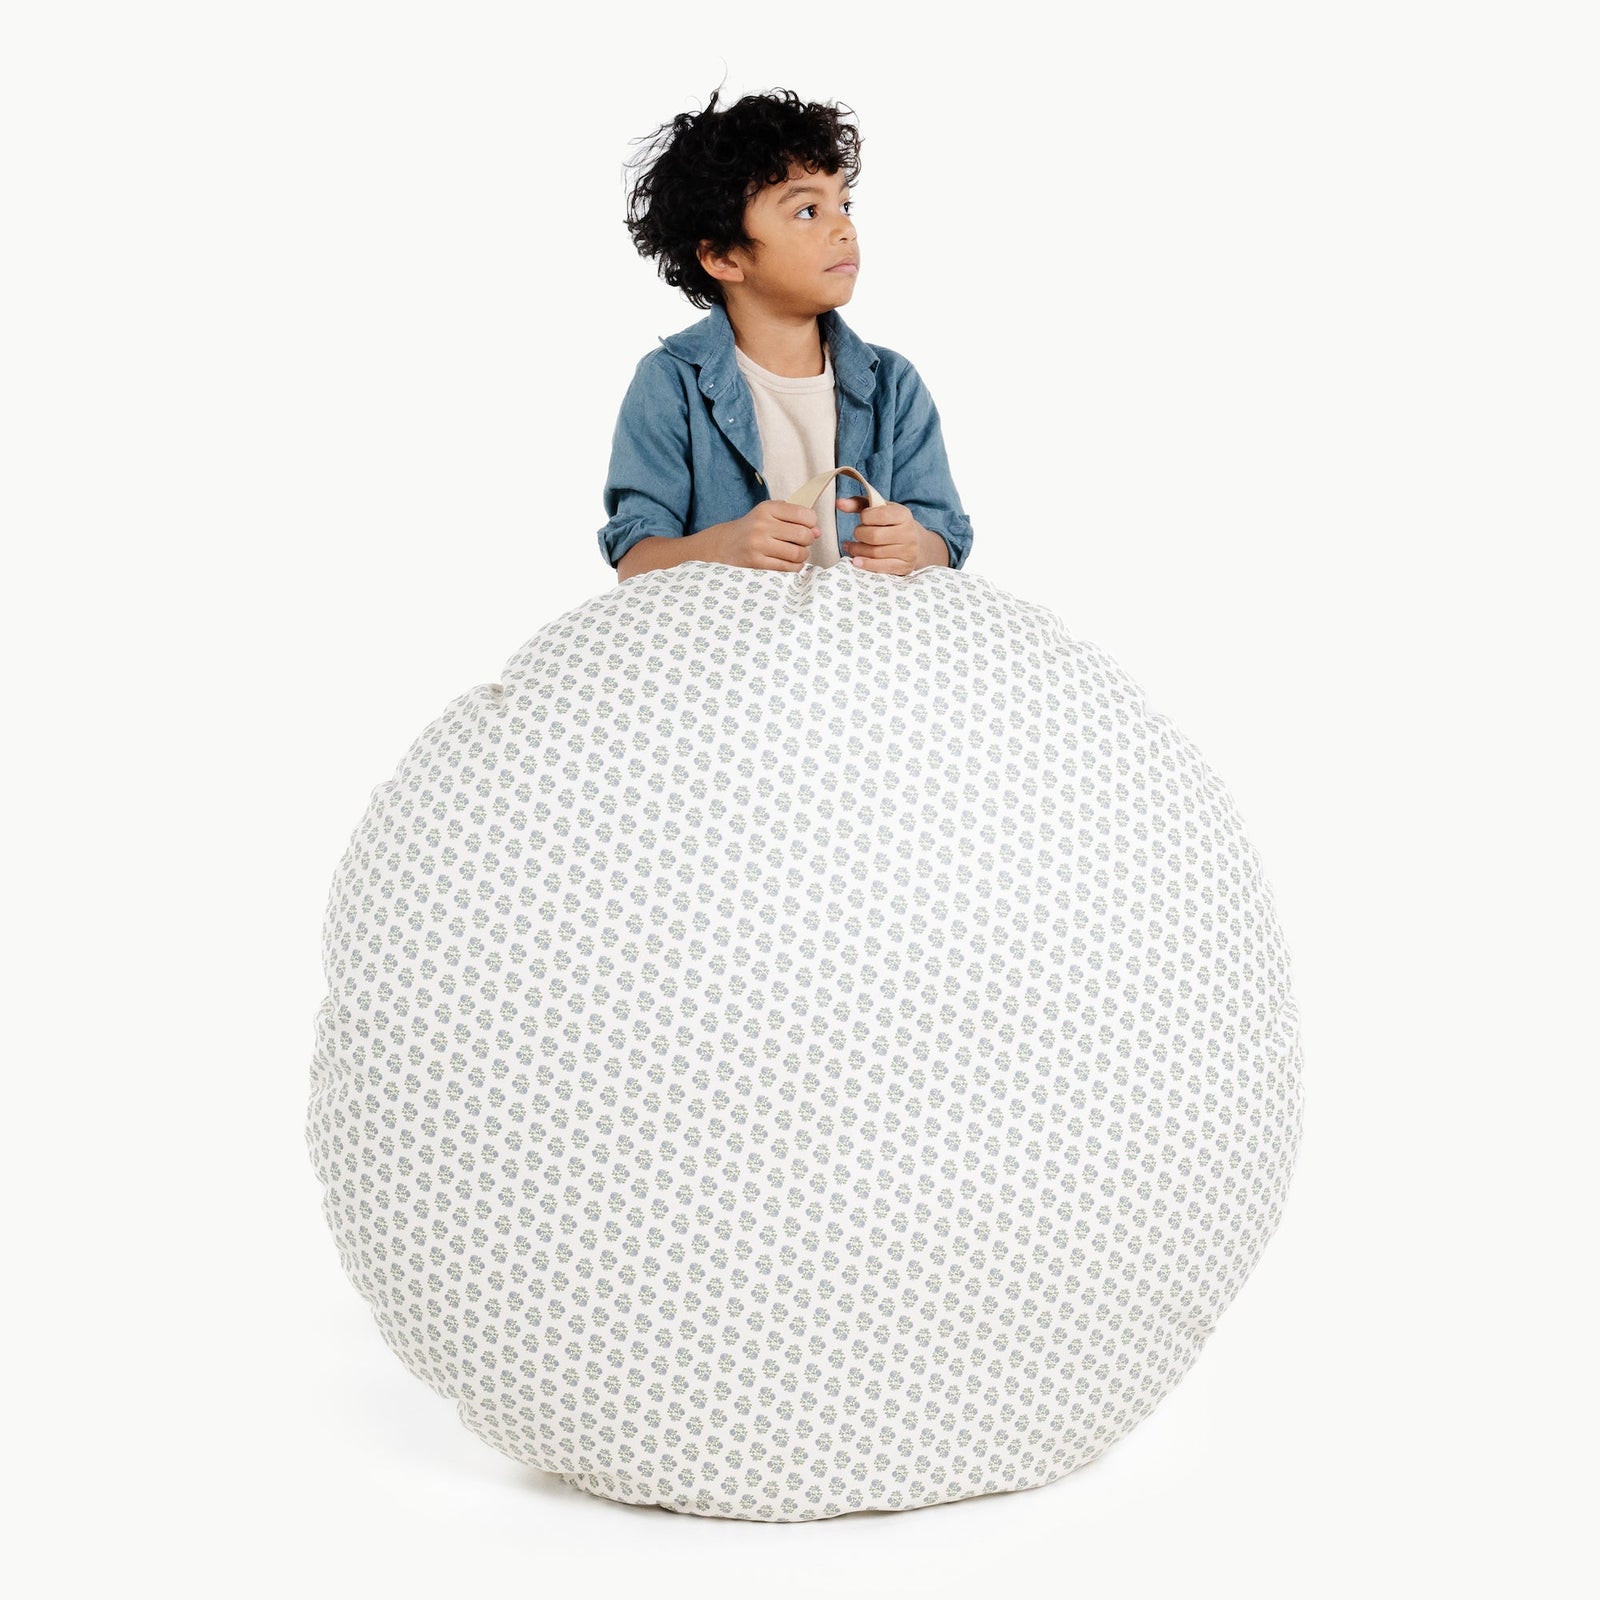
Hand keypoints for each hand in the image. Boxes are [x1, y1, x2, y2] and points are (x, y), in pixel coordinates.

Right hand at [699, 502, 820, 569]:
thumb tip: (818, 532)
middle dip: (807, 542)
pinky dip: (793, 568)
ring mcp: (758, 545)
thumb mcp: (768, 515)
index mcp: (767, 509)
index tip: (807, 528)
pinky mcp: (757, 564)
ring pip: (798, 554)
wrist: (722, 546)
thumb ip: (794, 518)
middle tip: (801, 543)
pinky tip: (787, 563)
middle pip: (804, 535)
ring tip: (794, 554)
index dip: (812, 523)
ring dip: (801, 557)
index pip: (804, 514)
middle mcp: (762, 525)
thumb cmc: (752, 530)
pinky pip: (788, 568)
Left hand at [835, 496, 932, 574]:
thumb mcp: (879, 509)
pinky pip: (881, 567)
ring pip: (874, 553)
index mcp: (903, 515)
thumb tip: (839, 503)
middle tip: (857, 533)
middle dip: (859, 534)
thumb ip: (858, 504)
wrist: (917, 544)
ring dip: (857, 550)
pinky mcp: (904, 567)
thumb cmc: (892, 523)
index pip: (879, 515)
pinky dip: (865, 564)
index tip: (864, 518)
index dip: (865, 517)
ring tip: (851, 546)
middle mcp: (908, 533)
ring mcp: (908, 552)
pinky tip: (856, 560)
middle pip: (874, 536)